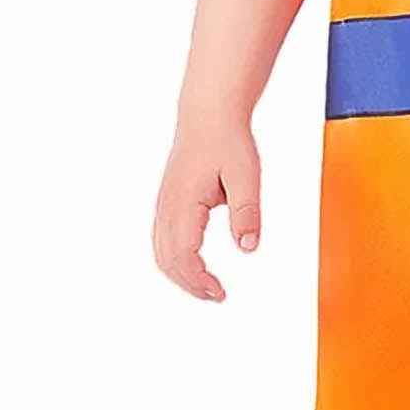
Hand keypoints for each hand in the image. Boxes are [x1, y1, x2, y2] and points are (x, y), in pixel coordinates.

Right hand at [153, 117, 261, 300]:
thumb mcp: (246, 176)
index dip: (199, 281)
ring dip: (181, 275)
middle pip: (168, 261)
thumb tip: (248, 248)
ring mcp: (163, 204)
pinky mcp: (167, 201)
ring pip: (161, 253)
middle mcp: (167, 207)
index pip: (184, 256)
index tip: (221, 293)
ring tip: (208, 286)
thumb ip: (247, 212)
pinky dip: (175, 260)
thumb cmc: (228, 140)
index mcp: (183, 204)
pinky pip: (162, 240)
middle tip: (218, 296)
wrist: (208, 114)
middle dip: (190, 285)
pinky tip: (194, 264)